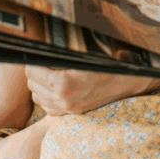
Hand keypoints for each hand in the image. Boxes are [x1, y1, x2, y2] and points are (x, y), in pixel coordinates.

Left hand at [24, 66, 159, 115]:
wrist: (128, 82)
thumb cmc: (107, 62)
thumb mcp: (84, 54)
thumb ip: (61, 53)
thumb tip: (41, 44)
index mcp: (63, 83)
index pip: (32, 71)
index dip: (33, 60)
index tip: (38, 54)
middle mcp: (63, 99)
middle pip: (32, 84)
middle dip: (35, 72)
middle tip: (44, 62)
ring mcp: (67, 109)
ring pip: (37, 97)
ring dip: (39, 86)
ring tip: (49, 74)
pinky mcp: (72, 114)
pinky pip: (47, 108)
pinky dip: (47, 98)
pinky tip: (56, 88)